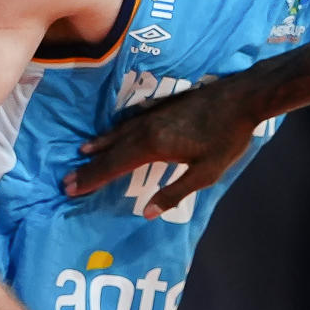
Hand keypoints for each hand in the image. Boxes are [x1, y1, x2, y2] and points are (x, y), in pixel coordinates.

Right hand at [62, 78, 255, 213]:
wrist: (242, 97)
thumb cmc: (227, 138)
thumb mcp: (206, 174)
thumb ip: (175, 193)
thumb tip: (147, 213)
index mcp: (154, 146)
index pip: (114, 166)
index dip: (92, 178)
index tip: (71, 188)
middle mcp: (147, 129)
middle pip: (112, 150)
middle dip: (89, 166)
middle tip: (67, 179)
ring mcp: (154, 115)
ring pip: (119, 132)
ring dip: (100, 145)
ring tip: (82, 152)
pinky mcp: (163, 106)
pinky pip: (131, 121)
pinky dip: (117, 129)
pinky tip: (114, 131)